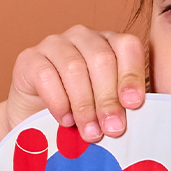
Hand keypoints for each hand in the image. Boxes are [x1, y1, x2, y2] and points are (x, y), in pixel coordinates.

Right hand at [7, 26, 145, 140]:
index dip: (132, 75)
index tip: (133, 105)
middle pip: (101, 59)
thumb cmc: (79, 116)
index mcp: (109, 43)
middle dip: (108, 99)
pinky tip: (65, 121)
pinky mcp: (29, 59)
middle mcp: (83, 37)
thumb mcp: (105, 110)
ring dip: (84, 105)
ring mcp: (54, 44)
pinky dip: (58, 102)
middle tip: (113, 129)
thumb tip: (142, 122)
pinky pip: (46, 76)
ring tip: (90, 133)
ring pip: (74, 68)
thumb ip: (122, 108)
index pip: (127, 47)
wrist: (34, 124)